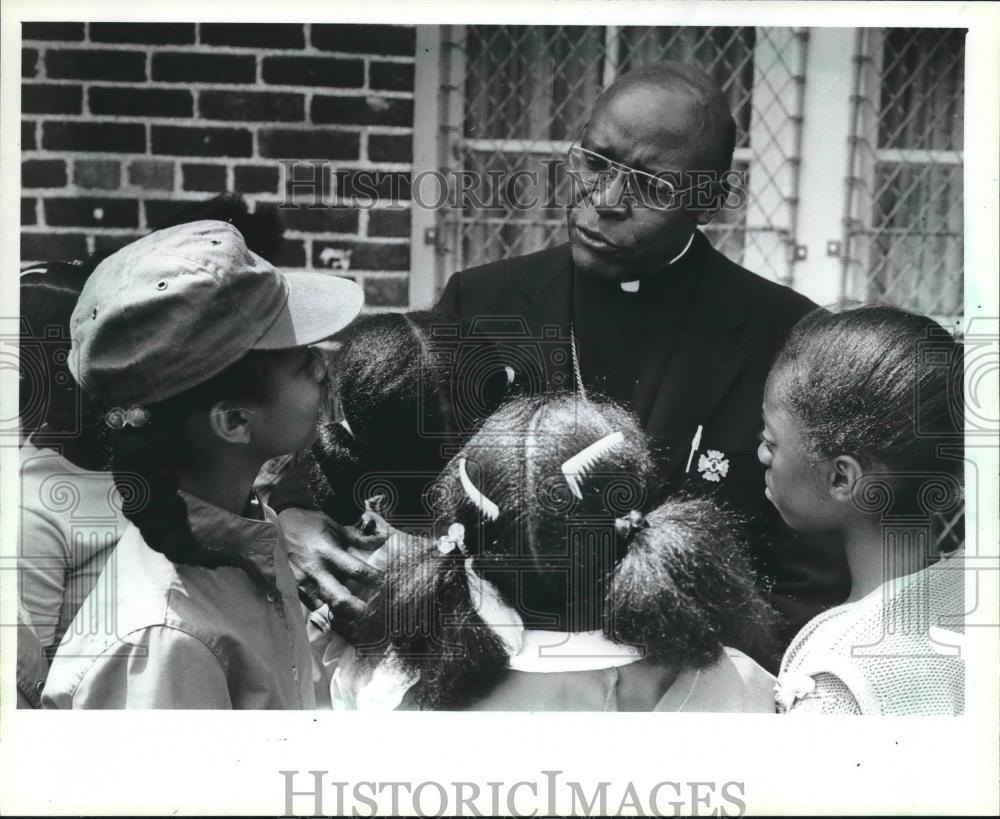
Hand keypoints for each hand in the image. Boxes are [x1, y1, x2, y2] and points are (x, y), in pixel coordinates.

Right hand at [278, 507, 385, 627]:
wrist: (275, 527)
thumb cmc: (308, 525)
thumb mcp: (333, 526)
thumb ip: (355, 538)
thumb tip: (379, 542)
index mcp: (328, 552)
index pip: (357, 570)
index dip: (374, 580)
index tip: (385, 584)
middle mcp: (316, 570)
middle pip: (340, 599)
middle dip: (358, 609)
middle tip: (372, 612)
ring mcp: (302, 583)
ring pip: (325, 608)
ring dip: (343, 614)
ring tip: (357, 615)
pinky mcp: (292, 590)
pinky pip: (312, 607)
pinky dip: (325, 610)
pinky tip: (336, 611)